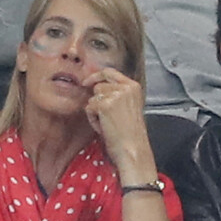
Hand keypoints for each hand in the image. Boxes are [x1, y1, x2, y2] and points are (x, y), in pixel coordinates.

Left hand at [83, 68, 156, 182]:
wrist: (132, 149)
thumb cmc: (130, 134)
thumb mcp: (129, 106)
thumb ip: (117, 93)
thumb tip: (96, 85)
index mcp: (134, 86)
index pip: (110, 72)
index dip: (96, 76)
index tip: (87, 81)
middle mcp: (126, 87)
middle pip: (99, 85)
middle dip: (97, 100)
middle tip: (106, 117)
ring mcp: (116, 95)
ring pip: (92, 97)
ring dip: (96, 111)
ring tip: (108, 123)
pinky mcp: (105, 104)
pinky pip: (89, 108)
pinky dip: (93, 119)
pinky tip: (104, 127)